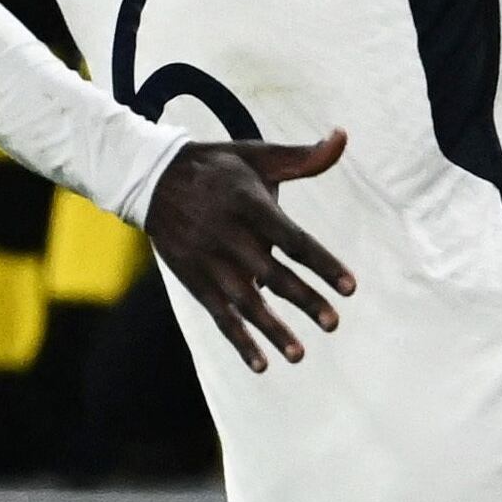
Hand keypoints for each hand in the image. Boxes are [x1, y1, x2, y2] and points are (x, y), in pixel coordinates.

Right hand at [146, 131, 353, 364]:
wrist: (150, 177)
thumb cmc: (217, 167)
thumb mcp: (257, 155)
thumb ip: (303, 157)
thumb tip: (342, 136)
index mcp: (250, 205)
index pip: (294, 240)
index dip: (322, 264)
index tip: (351, 287)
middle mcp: (229, 236)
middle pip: (272, 274)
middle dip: (304, 299)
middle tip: (333, 322)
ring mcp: (208, 261)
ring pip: (245, 301)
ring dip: (272, 330)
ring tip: (299, 355)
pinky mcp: (193, 279)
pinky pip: (219, 315)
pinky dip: (239, 340)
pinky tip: (262, 364)